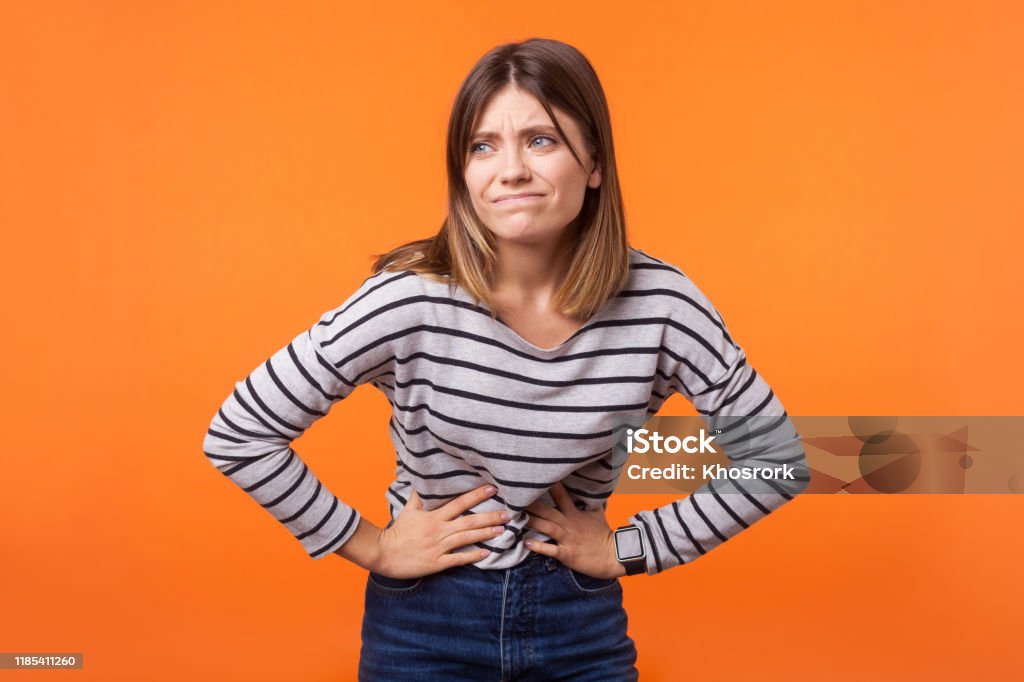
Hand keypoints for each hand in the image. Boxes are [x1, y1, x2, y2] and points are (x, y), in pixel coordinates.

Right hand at [374, 484, 508, 578]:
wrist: (383, 553)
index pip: (459, 503)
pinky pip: (458, 559)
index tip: (492, 489)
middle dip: (489, 517)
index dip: (476, 495)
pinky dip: (473, 556)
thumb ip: (419, 496)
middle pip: (468, 522)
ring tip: (502, 530)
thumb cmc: (397, 532)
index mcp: (433, 517)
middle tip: (508, 513)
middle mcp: (439, 530)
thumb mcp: (408, 510)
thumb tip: (424, 480)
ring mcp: (438, 547)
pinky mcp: (437, 563)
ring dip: (485, 534)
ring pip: (466, 539)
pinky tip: (486, 553)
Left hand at [524, 481, 625, 578]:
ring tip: (515, 518)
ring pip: (547, 527)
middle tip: (514, 498)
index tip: (535, 478)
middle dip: (531, 504)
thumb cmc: (604, 535)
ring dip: (531, 522)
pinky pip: (551, 549)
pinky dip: (539, 546)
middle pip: (548, 511)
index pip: (561, 496)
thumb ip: (590, 502)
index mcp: (575, 513)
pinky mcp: (567, 553)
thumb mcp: (598, 514)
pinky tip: (526, 542)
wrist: (613, 555)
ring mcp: (568, 539)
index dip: (550, 486)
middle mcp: (569, 524)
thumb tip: (590, 489)